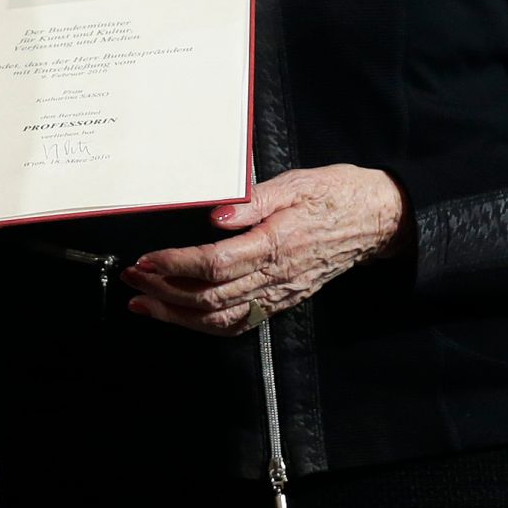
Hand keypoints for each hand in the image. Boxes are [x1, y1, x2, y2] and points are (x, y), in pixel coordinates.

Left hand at [122, 164, 407, 335]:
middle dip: (165, 290)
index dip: (177, 265)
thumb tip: (215, 217)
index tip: (147, 259)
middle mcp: (277, 277)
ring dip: (178, 314)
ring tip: (143, 302)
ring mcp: (280, 294)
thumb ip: (253, 201)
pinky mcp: (283, 300)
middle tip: (132, 278)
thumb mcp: (295, 183)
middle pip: (211, 296)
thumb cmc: (334, 193)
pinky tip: (181, 316)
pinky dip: (204, 324)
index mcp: (276, 244)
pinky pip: (240, 322)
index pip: (216, 263)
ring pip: (221, 317)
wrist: (376, 220)